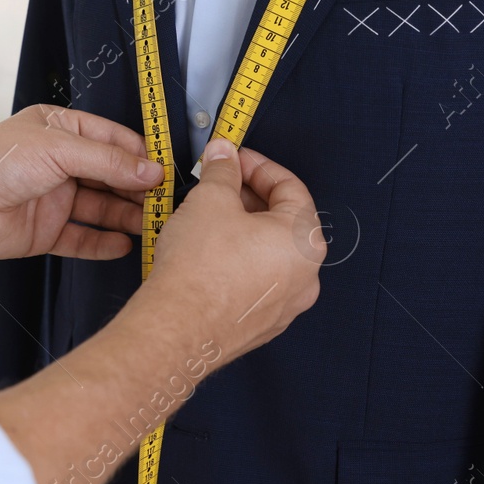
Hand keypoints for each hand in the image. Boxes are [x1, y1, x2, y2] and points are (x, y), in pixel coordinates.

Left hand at [0, 104, 162, 259]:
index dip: (142, 156)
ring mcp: (53, 198)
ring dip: (127, 216)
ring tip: (154, 225)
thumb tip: (149, 170)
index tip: (168, 170)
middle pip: (111, 176)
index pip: (114, 141)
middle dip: (139, 189)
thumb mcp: (58, 149)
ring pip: (101, 208)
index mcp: (62, 130)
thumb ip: (107, 161)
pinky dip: (104, 243)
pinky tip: (126, 245)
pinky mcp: (45, 231)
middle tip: (168, 202)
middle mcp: (60, 164)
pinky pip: (82, 238)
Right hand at [129, 138, 322, 362]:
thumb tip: (224, 156)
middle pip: (282, 221)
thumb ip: (222, 171)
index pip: (290, 187)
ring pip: (268, 253)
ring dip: (242, 230)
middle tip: (219, 184)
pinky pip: (255, 282)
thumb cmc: (200, 270)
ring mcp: (285, 305)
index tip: (235, 160)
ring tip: (208, 218)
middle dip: (248, 197)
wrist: (178, 328)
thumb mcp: (210, 199)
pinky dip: (238, 262)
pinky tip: (208, 254)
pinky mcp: (261, 324)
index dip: (258, 166)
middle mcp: (305, 276)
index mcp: (305, 241)